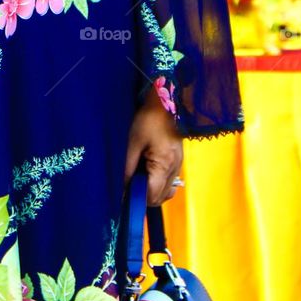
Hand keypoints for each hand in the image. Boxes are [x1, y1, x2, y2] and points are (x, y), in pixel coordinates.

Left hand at [124, 85, 183, 206]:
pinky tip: (147, 171)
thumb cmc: (148, 119)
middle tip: (129, 181)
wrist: (165, 102)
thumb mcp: (133, 142)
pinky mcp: (178, 162)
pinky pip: (169, 182)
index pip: (151, 196)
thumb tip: (121, 188)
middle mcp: (175, 169)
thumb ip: (127, 168)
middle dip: (143, 195)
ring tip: (138, 175)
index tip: (124, 190)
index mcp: (164, 165)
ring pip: (165, 192)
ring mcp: (179, 166)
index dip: (136, 197)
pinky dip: (158, 183)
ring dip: (151, 190)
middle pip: (159, 198)